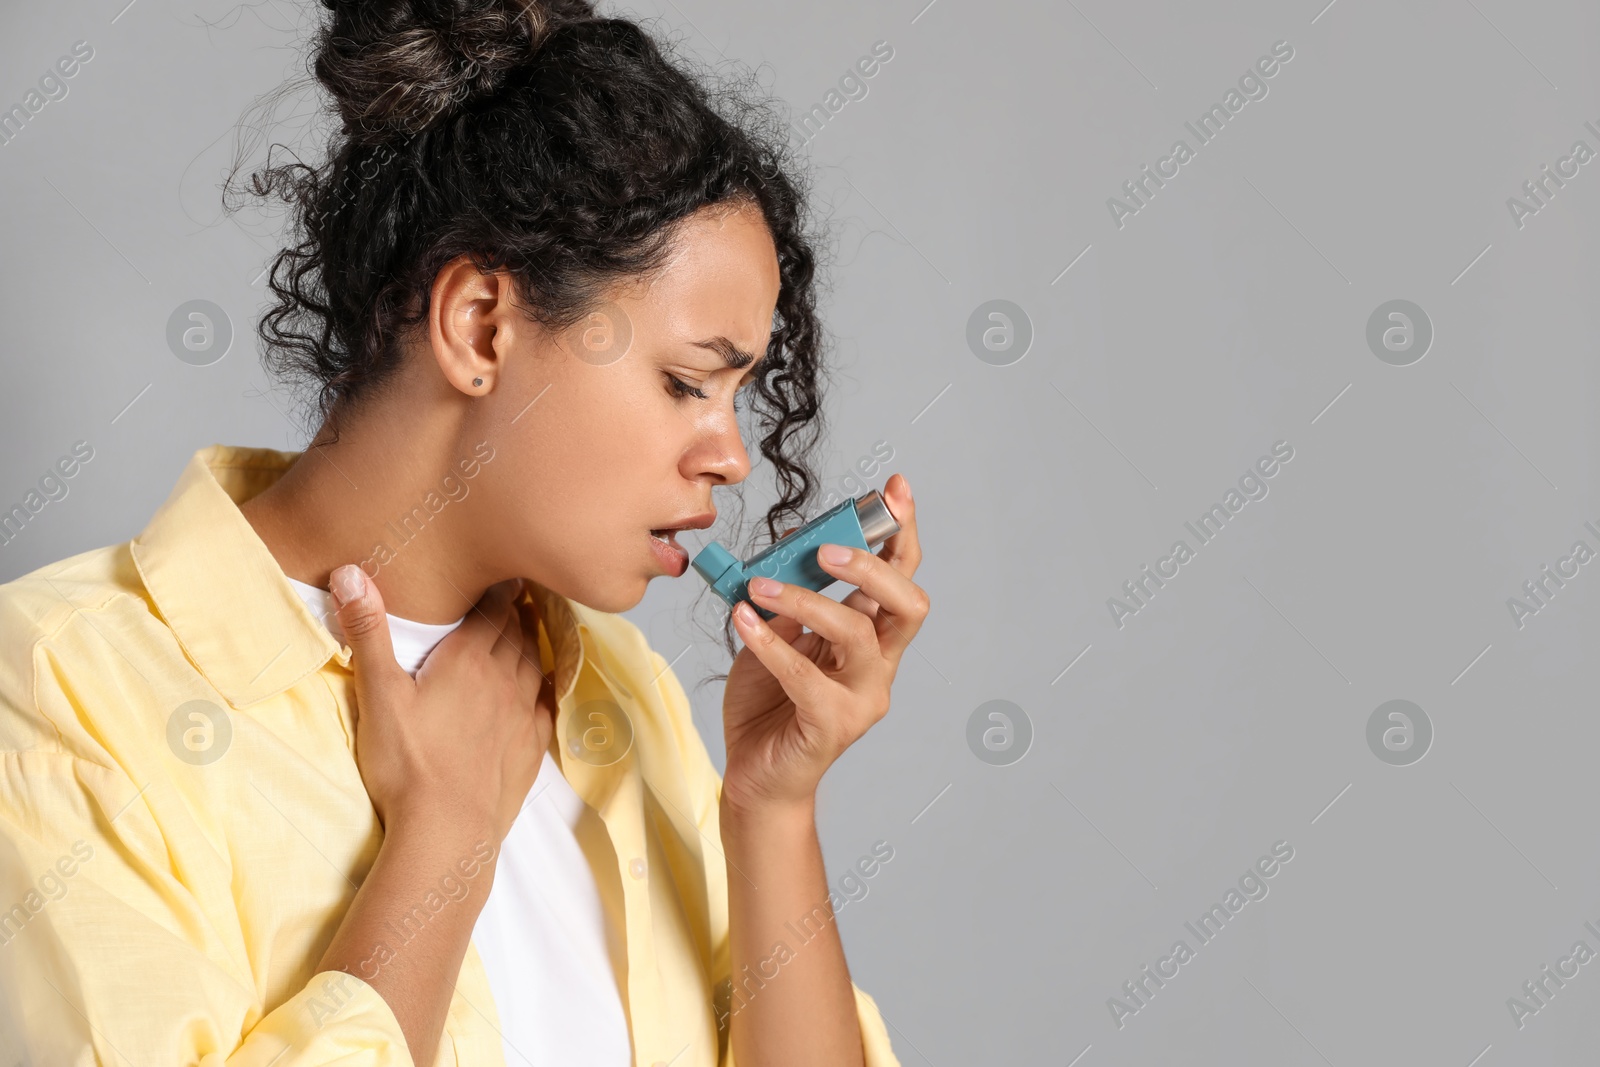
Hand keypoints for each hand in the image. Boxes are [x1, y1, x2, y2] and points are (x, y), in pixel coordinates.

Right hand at [330, 567, 553, 844]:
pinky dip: (545, 685)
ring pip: (534, 663)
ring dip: (531, 642)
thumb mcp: (378, 693)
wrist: (448, 830)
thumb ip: (368, 632)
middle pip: (516, 633)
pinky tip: (542, 686)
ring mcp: (521, 714)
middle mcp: (503, 679)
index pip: (492, 610)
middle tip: (518, 595)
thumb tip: (350, 571)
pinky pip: (546, 704)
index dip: (499, 590)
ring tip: (528, 629)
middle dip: (516, 611)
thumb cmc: (406, 762)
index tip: (505, 574)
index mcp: (468, 660)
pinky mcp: (531, 747)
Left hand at [720, 473, 928, 816]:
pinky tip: (742, 622)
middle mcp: (878, 667)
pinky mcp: (830, 726)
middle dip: (874, 566)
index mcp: (872, 639)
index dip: (901, 532)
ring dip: (808, 600)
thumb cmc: (768, 707)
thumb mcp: (777, 637)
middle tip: (829, 548)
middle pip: (906, 605)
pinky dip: (771, 644)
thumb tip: (786, 551)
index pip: (900, 579)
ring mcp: (861, 699)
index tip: (892, 489)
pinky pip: (805, 677)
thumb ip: (790, 600)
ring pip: (856, 635)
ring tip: (760, 586)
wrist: (754, 778)